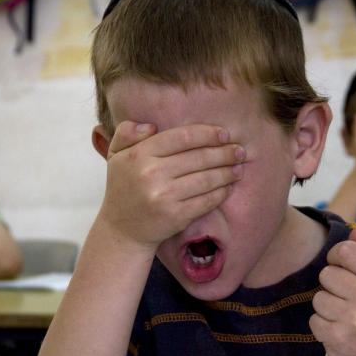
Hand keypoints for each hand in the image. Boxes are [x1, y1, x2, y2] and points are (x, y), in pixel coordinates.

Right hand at [99, 121, 244, 249]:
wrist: (123, 230)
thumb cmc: (124, 187)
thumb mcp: (116, 155)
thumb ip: (127, 132)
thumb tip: (151, 125)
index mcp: (139, 154)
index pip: (182, 137)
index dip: (207, 134)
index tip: (224, 134)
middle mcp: (152, 174)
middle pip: (199, 158)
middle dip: (224, 153)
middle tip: (239, 151)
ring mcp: (165, 197)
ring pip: (206, 179)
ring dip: (227, 172)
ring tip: (239, 167)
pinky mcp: (176, 216)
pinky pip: (206, 200)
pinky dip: (221, 192)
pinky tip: (229, 186)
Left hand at [310, 227, 355, 355]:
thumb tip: (354, 232)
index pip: (346, 251)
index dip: (337, 257)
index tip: (342, 267)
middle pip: (326, 275)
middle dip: (332, 286)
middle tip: (348, 299)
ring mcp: (353, 320)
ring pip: (318, 298)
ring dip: (327, 307)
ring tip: (346, 316)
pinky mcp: (338, 339)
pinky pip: (314, 320)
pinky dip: (323, 326)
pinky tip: (341, 330)